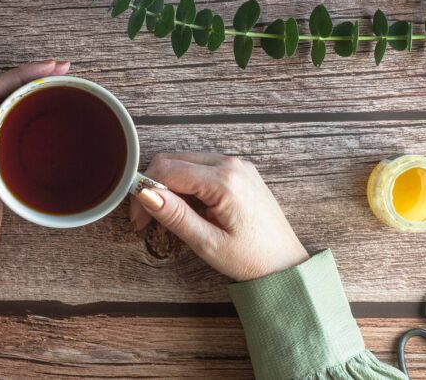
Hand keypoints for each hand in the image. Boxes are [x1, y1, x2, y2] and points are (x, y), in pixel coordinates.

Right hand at [129, 152, 308, 281]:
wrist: (287, 265)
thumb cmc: (252, 259)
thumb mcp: (208, 243)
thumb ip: (175, 215)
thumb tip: (145, 193)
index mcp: (225, 181)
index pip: (167, 170)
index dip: (144, 192)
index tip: (139, 220)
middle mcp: (231, 164)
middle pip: (172, 161)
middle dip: (153, 187)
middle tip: (146, 221)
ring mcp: (236, 165)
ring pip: (184, 162)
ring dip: (168, 187)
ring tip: (167, 220)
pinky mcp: (238, 171)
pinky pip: (201, 168)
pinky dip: (185, 185)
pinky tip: (186, 211)